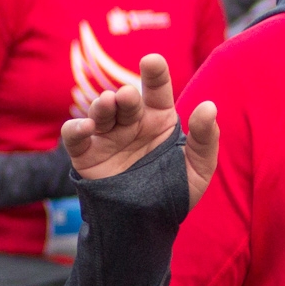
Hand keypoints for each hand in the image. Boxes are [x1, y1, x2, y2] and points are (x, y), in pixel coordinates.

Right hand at [61, 54, 218, 207]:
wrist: (147, 225)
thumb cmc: (174, 191)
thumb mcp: (198, 168)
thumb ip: (205, 139)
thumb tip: (209, 107)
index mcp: (159, 119)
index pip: (157, 89)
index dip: (155, 73)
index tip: (152, 61)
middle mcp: (132, 123)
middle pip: (127, 100)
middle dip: (126, 96)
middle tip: (126, 97)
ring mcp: (108, 137)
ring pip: (100, 113)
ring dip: (102, 106)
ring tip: (108, 104)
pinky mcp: (87, 155)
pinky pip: (75, 137)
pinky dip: (76, 129)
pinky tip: (85, 128)